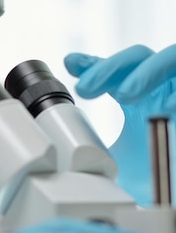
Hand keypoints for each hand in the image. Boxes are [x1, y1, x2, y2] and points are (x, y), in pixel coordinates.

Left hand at [64, 45, 175, 204]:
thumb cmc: (157, 174)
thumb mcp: (120, 165)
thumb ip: (97, 158)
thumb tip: (66, 168)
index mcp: (139, 96)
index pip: (114, 71)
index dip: (92, 63)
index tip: (69, 64)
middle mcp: (160, 87)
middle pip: (136, 58)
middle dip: (109, 67)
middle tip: (85, 88)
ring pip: (168, 59)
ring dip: (144, 73)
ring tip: (124, 94)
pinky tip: (165, 108)